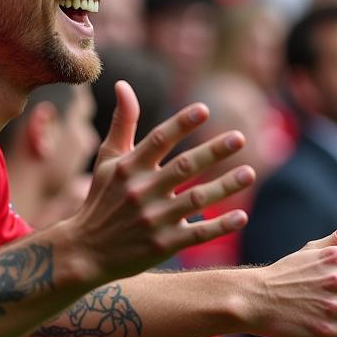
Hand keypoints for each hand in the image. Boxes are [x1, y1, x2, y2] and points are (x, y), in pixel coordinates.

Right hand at [63, 81, 255, 280]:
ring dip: (225, 187)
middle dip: (212, 152)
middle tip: (240, 137)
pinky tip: (242, 216)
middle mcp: (141, 192)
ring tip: (249, 173)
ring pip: (196, 200)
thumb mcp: (106, 160)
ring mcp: (153, 220)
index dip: (181, 124)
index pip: (158, 140)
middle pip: (183, 167)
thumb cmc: (101, 200)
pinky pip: (197, 234)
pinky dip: (220, 226)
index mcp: (128, 168)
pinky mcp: (162, 245)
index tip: (204, 109)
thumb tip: (123, 84)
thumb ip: (121, 123)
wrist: (86, 251)